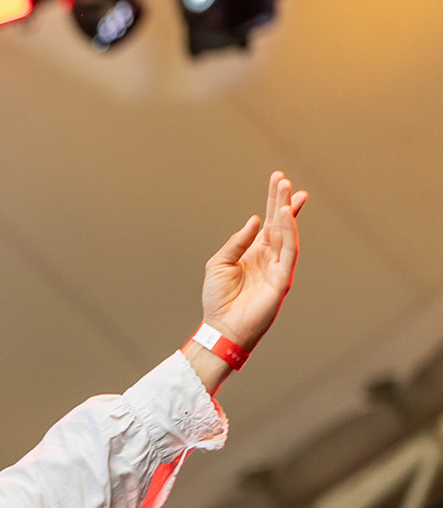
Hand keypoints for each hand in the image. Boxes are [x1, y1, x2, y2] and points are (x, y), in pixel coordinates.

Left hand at [200, 170, 307, 352]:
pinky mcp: (282, 279)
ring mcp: (278, 267)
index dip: (274, 200)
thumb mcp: (219, 263)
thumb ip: (236, 242)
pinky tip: (286, 216)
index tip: (279, 179)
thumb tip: (254, 219)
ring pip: (287, 234)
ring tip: (289, 192)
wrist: (221, 327)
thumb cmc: (219, 299)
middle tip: (285, 180)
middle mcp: (270, 256)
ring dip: (288, 212)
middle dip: (283, 201)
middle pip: (280, 223)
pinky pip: (289, 252)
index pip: (269, 221)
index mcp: (255, 251)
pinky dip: (290, 233)